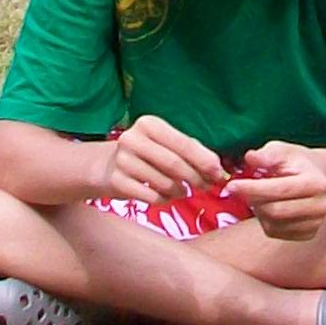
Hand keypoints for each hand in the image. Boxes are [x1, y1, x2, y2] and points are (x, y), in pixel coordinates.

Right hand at [95, 115, 223, 205]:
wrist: (106, 167)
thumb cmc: (146, 154)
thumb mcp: (165, 144)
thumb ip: (191, 151)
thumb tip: (218, 169)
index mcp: (149, 124)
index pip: (183, 143)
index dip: (204, 160)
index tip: (219, 173)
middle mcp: (133, 139)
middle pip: (175, 164)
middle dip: (196, 178)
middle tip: (207, 186)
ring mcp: (123, 161)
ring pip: (164, 183)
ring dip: (180, 191)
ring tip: (183, 190)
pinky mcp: (117, 182)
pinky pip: (152, 197)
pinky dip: (165, 200)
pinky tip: (166, 196)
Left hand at [225, 141, 325, 240]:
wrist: (321, 178)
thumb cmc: (297, 162)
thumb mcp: (284, 150)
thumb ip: (267, 154)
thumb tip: (250, 158)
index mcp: (315, 182)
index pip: (279, 189)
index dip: (252, 188)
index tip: (231, 185)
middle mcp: (320, 206)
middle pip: (274, 210)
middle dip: (252, 200)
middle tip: (240, 189)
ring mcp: (315, 223)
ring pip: (272, 224)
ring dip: (258, 210)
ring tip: (258, 195)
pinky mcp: (307, 235)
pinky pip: (275, 232)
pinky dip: (265, 220)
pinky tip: (267, 206)